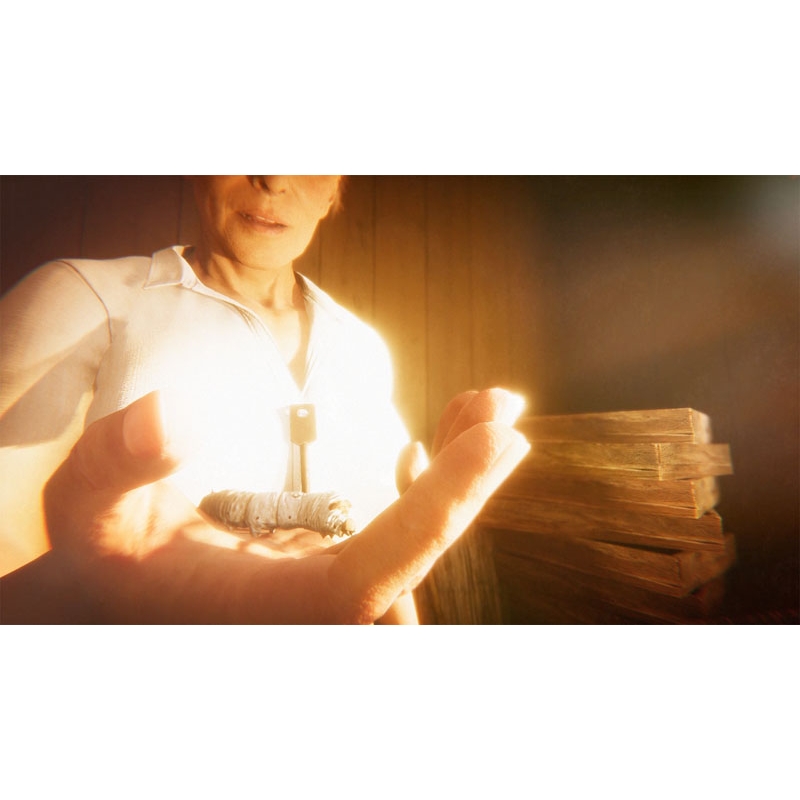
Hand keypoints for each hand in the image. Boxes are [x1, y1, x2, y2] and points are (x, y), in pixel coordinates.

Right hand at [42, 389, 528, 622]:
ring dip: (461, 479)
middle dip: (469, 488)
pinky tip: (442, 440)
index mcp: (272, 610)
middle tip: (500, 412)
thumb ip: (117, 461)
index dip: (442, 508)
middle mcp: (317, 617)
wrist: (126, 590)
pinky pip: (406, 539)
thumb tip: (169, 414)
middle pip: (419, 562)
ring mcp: (335, 600)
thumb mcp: (86, 504)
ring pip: (421, 550)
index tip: (500, 438)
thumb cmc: (109, 552)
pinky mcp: (342, 576)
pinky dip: (435, 488)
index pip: (373, 575)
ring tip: (485, 409)